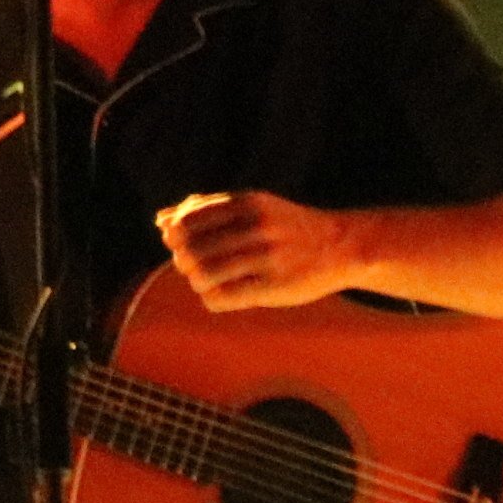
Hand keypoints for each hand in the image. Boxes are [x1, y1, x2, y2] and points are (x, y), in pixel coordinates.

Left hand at [157, 191, 357, 309]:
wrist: (341, 245)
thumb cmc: (286, 226)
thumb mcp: (252, 205)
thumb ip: (208, 208)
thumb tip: (161, 221)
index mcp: (247, 203)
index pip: (187, 220)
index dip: (175, 236)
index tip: (184, 244)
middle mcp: (256, 227)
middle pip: (190, 249)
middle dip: (183, 261)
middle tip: (194, 266)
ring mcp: (266, 257)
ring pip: (202, 275)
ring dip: (197, 282)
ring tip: (208, 281)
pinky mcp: (274, 287)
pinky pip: (223, 298)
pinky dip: (211, 299)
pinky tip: (220, 295)